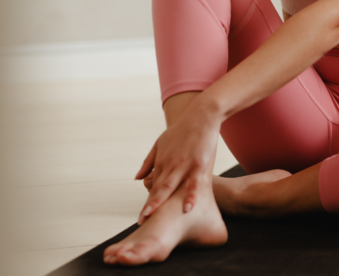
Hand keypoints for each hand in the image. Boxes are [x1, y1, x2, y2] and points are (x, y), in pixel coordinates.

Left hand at [133, 104, 220, 223]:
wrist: (201, 116)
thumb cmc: (182, 130)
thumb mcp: (160, 143)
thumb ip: (148, 161)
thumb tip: (137, 178)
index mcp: (160, 161)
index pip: (151, 186)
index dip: (147, 202)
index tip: (142, 217)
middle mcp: (169, 165)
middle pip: (157, 189)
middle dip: (148, 206)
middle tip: (141, 221)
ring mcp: (183, 165)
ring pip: (169, 187)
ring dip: (160, 203)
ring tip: (153, 217)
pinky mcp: (197, 164)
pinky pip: (192, 183)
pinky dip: (189, 196)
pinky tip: (187, 208)